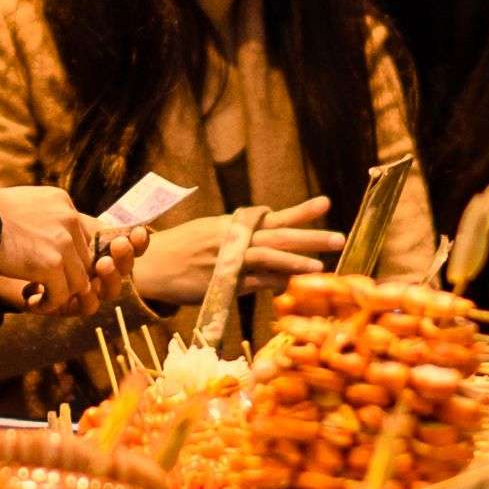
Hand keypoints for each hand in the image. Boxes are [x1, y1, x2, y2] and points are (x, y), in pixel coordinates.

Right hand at [0, 184, 112, 312]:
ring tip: (40, 297)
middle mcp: (69, 219)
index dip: (73, 258)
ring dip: (60, 293)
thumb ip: (44, 218)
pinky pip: (62, 295)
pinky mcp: (52, 264)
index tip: (57, 269)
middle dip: (68, 277)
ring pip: (79, 281)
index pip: (85, 236)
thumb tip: (50, 241)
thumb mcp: (23, 205)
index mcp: (62, 203)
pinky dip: (48, 304)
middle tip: (48, 287)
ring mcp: (63, 242)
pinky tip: (31, 302)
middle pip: (85, 260)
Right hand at [137, 196, 335, 306]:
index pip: (272, 216)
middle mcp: (233, 238)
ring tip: (320, 264)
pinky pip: (252, 283)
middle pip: (278, 234)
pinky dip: (271, 282)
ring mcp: (228, 260)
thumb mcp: (211, 232)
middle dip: (310, 235)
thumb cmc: (182, 249)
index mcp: (232, 225)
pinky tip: (290, 285)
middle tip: (338, 237)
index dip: (299, 211)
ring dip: (295, 260)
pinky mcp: (220, 282)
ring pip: (267, 257)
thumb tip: (267, 235)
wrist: (149, 264)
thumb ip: (240, 235)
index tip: (325, 203)